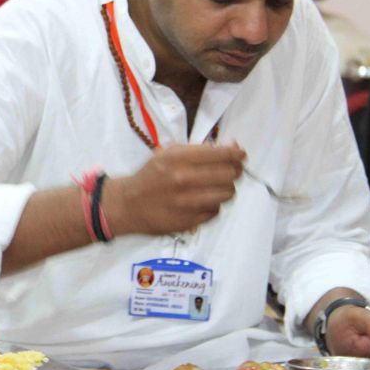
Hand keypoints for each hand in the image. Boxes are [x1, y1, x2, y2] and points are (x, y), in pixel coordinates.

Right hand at [103, 144, 244, 235]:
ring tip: (217, 186)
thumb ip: (199, 150)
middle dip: (235, 170)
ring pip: (228, 194)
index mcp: (178, 158)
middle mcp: (184, 179)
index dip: (237, 154)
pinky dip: (213, 205)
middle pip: (230, 174)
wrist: (128, 204)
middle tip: (232, 170)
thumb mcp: (169, 154)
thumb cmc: (151, 176)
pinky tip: (202, 200)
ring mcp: (187, 202)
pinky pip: (216, 211)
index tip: (240, 155)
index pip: (222, 155)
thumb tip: (232, 148)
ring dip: (227, 188)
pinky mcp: (189, 221)